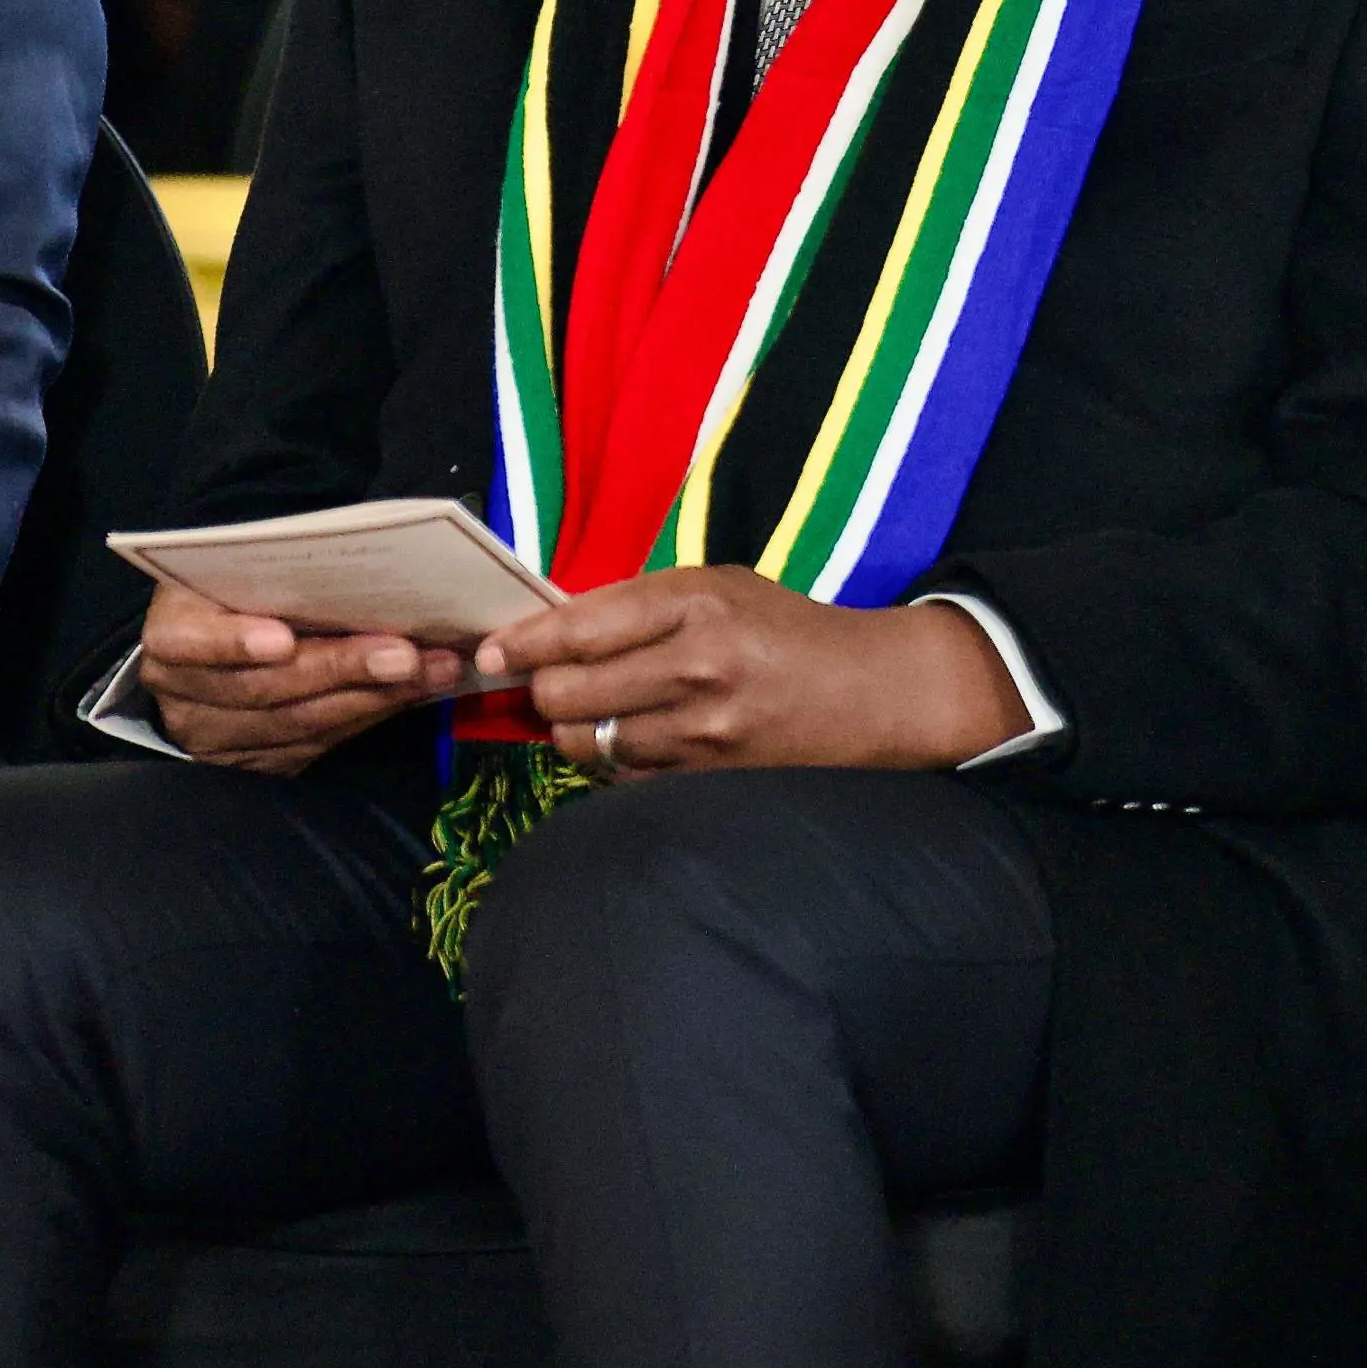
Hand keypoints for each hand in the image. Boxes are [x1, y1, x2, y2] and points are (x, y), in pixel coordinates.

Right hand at [137, 576, 469, 774]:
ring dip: (374, 697)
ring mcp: (217, 738)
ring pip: (299, 724)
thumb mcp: (241, 569)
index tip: (282, 640)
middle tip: (404, 654)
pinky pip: (317, 745)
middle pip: (263, 689)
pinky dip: (369, 716)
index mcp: (171, 633)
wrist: (218, 637)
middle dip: (341, 670)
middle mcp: (183, 695)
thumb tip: (363, 563)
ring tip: (431, 671)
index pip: (188, 641)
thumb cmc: (241, 588)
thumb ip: (278, 573)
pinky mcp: (255, 763)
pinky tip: (412, 693)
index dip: (232, 643)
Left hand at [479, 570, 1030, 775]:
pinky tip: (636, 740)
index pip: (580, 626)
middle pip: (567, 692)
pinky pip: (623, 777)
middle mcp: (697, 665)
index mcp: (698, 602)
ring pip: (586, 743)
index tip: (493, 652)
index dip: (523, 642)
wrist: (873, 693)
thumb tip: (548, 630)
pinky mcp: (710, 780)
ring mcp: (704, 731)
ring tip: (594, 711)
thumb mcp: (720, 587)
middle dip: (544, 690)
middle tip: (547, 684)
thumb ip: (639, 605)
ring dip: (575, 730)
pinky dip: (613, 762)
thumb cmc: (787, 630)